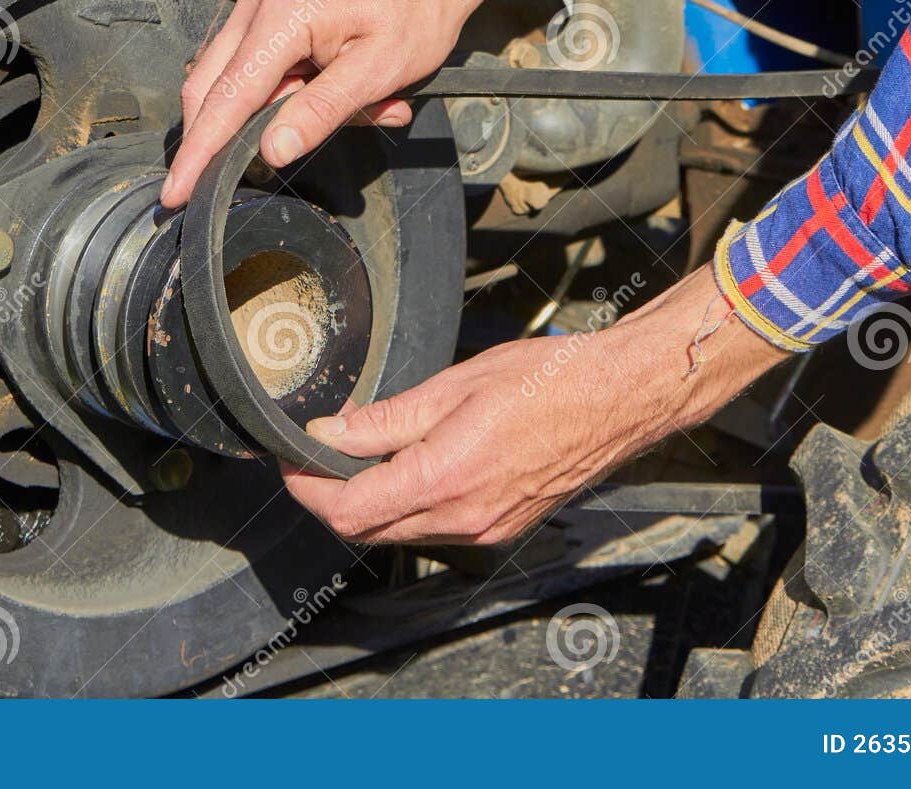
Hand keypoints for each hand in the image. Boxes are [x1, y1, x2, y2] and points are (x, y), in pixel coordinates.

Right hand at [161, 0, 564, 206]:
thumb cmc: (417, 9)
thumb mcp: (378, 70)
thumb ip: (322, 111)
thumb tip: (273, 151)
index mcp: (281, 15)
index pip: (226, 97)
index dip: (200, 151)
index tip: (176, 192)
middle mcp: (258, 3)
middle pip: (210, 87)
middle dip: (219, 139)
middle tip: (226, 184)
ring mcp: (260, 4)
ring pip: (233, 80)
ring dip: (273, 115)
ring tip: (359, 110)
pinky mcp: (271, 12)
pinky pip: (258, 67)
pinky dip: (287, 95)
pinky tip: (346, 95)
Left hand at [282, 267, 788, 544]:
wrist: (619, 397)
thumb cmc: (549, 378)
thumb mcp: (455, 386)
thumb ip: (386, 419)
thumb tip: (331, 434)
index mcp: (444, 478)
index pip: (347, 511)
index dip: (306, 488)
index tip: (290, 459)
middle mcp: (462, 518)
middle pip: (366, 530)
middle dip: (330, 498)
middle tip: (315, 454)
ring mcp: (484, 530)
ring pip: (400, 532)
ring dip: (369, 501)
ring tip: (362, 451)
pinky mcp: (501, 528)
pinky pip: (435, 527)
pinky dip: (408, 503)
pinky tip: (411, 463)